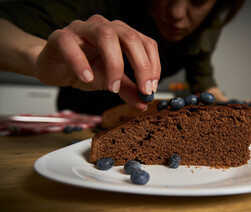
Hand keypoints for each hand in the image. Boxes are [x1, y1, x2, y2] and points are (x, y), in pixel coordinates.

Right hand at [36, 14, 160, 109]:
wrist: (55, 69)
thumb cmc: (85, 70)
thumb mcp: (111, 82)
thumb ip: (128, 89)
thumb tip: (144, 102)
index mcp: (121, 35)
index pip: (146, 43)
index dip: (153, 65)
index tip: (152, 88)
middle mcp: (105, 27)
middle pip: (130, 37)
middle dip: (141, 65)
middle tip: (143, 89)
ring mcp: (83, 29)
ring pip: (105, 35)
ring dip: (114, 64)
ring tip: (113, 87)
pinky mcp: (60, 37)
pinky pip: (71, 44)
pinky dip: (80, 62)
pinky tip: (87, 78)